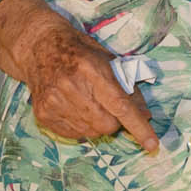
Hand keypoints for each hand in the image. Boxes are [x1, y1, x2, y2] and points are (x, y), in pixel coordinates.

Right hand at [0, 0, 159, 152]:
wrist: (39, 47)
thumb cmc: (78, 50)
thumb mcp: (107, 60)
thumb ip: (127, 87)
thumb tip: (145, 115)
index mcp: (90, 69)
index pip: (120, 105)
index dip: (138, 127)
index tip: (151, 144)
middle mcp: (70, 87)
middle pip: (107, 125)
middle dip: (115, 122)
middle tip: (108, 106)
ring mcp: (54, 102)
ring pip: (91, 132)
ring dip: (97, 123)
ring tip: (88, 103)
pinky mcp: (43, 114)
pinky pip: (73, 135)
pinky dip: (81, 126)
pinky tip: (75, 107)